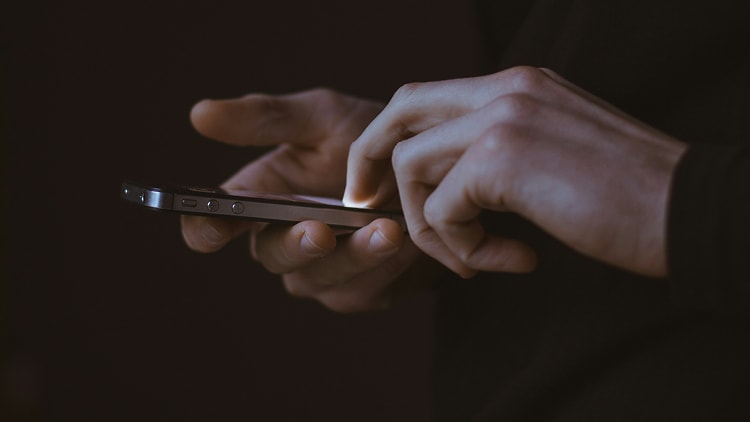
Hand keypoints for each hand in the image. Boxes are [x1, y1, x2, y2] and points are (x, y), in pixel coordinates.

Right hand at [181, 89, 437, 311]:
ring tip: (386, 229)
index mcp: (260, 199)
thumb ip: (267, 118)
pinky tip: (406, 241)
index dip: (206, 229)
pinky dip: (383, 267)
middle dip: (295, 245)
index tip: (213, 227)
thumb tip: (199, 114)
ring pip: (319, 279)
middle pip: (271, 256)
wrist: (434, 169)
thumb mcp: (323, 117)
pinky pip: (362, 291)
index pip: (215, 223)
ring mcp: (321, 272)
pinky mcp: (360, 291)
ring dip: (352, 257)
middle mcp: (283, 240)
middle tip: (320, 231)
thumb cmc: (370, 139)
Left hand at [344, 67, 686, 277]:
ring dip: (428, 226)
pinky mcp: (503, 157)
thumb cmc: (626, 195)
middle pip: (400, 111)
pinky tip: (506, 259)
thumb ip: (498, 152)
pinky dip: (461, 247)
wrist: (686, 211)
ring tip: (471, 258)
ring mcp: (503, 117)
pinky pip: (443, 209)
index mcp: (516, 85)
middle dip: (370, 160)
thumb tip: (447, 183)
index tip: (379, 184)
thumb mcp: (553, 153)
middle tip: (368, 204)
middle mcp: (505, 88)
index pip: (425, 97)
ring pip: (412, 166)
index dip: (390, 139)